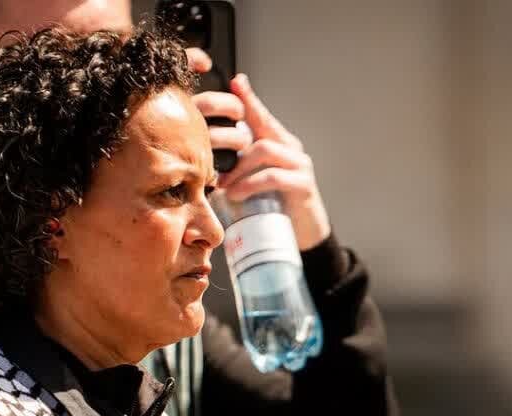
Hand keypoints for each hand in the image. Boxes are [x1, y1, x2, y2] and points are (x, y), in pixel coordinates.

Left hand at [187, 53, 331, 251]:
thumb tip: (207, 168)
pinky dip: (252, 184)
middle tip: (212, 167)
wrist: (304, 237)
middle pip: (261, 130)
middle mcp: (291, 149)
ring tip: (223, 186)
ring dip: (239, 168)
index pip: (262, 116)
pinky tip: (237, 194)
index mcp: (279, 144)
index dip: (249, 98)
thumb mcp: (255, 186)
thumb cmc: (276, 210)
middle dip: (232, 146)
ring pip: (265, 151)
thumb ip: (240, 172)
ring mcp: (300, 165)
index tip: (235, 82)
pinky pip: (274, 177)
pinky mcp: (304, 185)